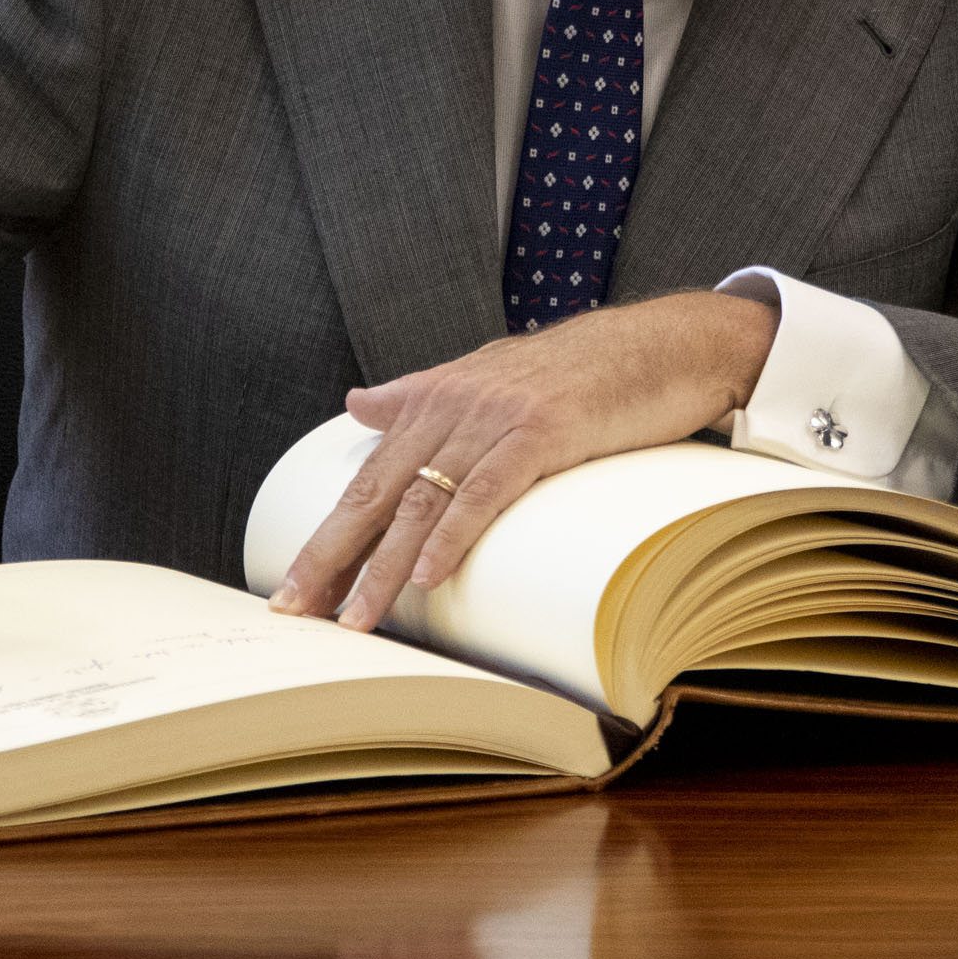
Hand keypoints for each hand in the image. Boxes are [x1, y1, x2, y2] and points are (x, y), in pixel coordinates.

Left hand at [269, 290, 776, 631]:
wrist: (661, 342)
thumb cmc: (581, 370)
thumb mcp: (488, 374)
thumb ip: (420, 393)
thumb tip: (356, 403)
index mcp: (436, 397)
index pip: (368, 477)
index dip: (328, 533)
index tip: (296, 586)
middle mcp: (455, 404)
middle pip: (378, 490)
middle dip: (332, 554)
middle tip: (297, 608)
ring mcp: (497, 417)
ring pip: (426, 500)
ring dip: (386, 565)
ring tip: (356, 616)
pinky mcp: (543, 431)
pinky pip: (487, 489)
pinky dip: (455, 533)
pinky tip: (429, 574)